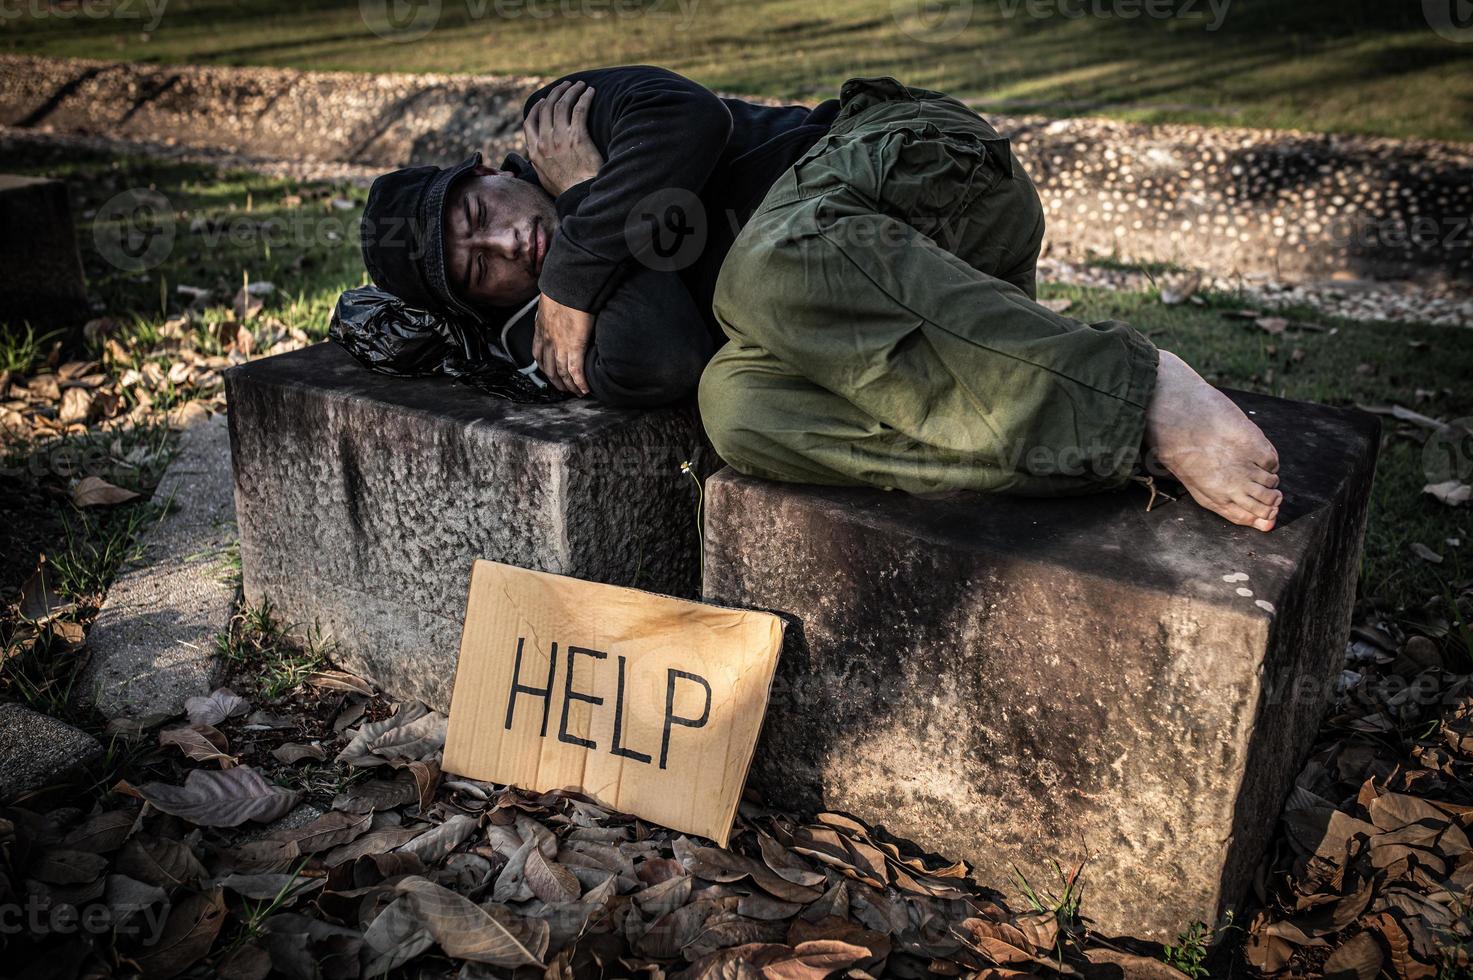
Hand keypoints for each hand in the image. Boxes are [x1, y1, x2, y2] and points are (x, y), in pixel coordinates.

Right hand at [523, 80, 601, 197]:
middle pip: (546, 108)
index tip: (545, 100)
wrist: (582, 197)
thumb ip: (539, 164)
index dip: (537, 107)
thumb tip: (535, 158)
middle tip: (566, 86)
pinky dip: (584, 97)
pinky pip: (580, 110)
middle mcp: (545, 142)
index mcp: (534, 151)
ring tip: (579, 85)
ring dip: (571, 91)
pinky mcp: (578, 137)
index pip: (530, 121)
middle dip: (556, 93)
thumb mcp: (544, 179)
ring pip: (562, 105)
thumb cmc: (567, 191)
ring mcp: (561, 138)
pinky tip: (590, 92)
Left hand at [532, 295, 594, 395]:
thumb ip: (552, 310)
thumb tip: (558, 310)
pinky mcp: (574, 346)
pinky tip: (585, 389)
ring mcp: (559, 345)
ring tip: (576, 392)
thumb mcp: (550, 300)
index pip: (538, 354)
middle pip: (549, 368)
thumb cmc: (563, 287)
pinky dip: (580, 382)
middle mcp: (547, 340)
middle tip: (564, 388)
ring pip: (562, 373)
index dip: (544, 367)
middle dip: (556, 381)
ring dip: (568, 385)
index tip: (549, 373)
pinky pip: (576, 370)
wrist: (568, 283)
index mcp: (541, 329)